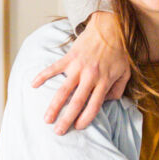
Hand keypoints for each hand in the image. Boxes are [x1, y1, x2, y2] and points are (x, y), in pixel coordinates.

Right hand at [30, 11, 130, 132]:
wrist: (110, 28)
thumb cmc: (119, 52)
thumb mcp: (125, 73)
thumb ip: (118, 90)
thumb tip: (107, 102)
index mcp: (104, 81)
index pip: (94, 106)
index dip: (85, 119)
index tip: (77, 127)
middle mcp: (90, 76)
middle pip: (77, 102)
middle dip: (67, 119)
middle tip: (58, 132)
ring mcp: (78, 67)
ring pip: (63, 90)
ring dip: (53, 106)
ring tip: (46, 119)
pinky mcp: (69, 57)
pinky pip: (53, 68)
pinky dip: (42, 76)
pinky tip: (33, 84)